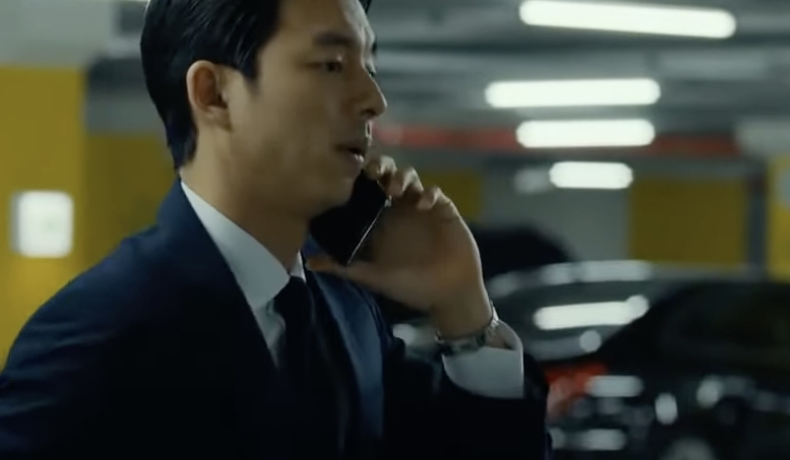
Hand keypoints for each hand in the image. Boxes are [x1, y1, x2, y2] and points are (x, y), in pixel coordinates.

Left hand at [307, 155, 492, 337]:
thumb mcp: (374, 278)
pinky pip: (435, 192)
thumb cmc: (411, 288)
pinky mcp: (443, 210)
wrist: (449, 295)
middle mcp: (398, 209)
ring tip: (395, 189)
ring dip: (401, 176)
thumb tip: (309, 263)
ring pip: (409, 176)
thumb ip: (344, 268)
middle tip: (372, 174)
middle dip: (379, 167)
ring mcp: (420, 207)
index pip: (364, 190)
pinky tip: (424, 205)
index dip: (357, 179)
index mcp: (379, 221)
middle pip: (386, 174)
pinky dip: (428, 193)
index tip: (348, 177)